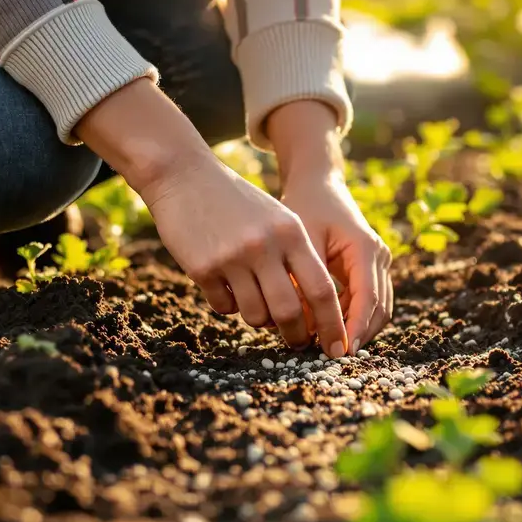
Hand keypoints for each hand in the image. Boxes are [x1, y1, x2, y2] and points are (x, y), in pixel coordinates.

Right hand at [75, 80, 348, 355]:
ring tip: (256, 306)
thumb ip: (296, 257)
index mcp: (291, 232)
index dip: (332, 323)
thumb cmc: (236, 202)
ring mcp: (233, 257)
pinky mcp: (203, 267)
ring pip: (256, 315)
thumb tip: (312, 311)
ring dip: (259, 319)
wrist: (183, 175)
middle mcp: (265, 245)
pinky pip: (224, 306)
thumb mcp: (277, 219)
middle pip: (290, 311)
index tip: (337, 346)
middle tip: (298, 343)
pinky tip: (224, 286)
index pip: (321, 289)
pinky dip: (228, 305)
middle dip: (296, 335)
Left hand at [268, 101, 393, 353]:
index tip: (340, 352)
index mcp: (365, 248)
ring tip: (327, 345)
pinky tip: (328, 328)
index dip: (356, 329)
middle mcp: (379, 256)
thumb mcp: (300, 241)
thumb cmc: (305, 206)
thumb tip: (304, 325)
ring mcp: (378, 262)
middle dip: (358, 334)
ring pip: (377, 308)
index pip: (368, 299)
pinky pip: (367, 300)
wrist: (317, 183)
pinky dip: (352, 316)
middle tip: (330, 355)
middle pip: (379, 309)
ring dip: (357, 328)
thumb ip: (305, 281)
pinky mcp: (370, 267)